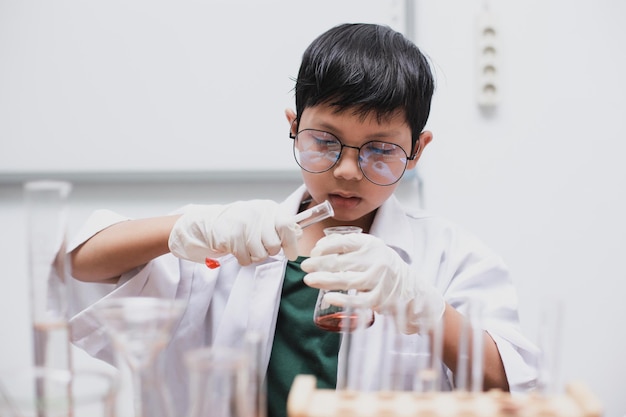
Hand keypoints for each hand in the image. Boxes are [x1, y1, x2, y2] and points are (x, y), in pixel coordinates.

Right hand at [168, 200, 300, 265]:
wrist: (208, 222)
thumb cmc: (240, 223)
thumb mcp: (262, 218)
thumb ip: (280, 226)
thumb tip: (299, 235)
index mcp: (268, 208)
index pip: (287, 226)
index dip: (291, 243)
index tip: (291, 254)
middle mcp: (257, 213)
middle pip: (274, 244)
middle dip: (269, 251)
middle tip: (260, 247)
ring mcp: (243, 224)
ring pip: (261, 254)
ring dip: (255, 256)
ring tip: (247, 247)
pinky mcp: (231, 236)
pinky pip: (246, 259)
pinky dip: (244, 259)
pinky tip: (238, 250)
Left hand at [301, 233, 444, 331]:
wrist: (411, 289)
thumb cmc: (384, 268)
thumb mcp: (371, 250)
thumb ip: (349, 246)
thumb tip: (320, 246)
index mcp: (372, 244)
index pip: (343, 242)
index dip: (324, 247)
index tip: (313, 253)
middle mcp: (377, 259)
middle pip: (341, 261)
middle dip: (319, 264)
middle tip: (304, 267)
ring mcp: (379, 280)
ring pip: (346, 280)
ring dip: (325, 280)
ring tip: (309, 280)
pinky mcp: (379, 299)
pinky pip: (357, 300)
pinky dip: (342, 299)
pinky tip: (328, 297)